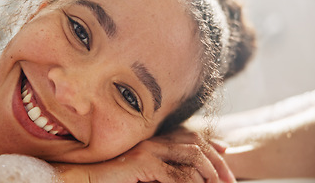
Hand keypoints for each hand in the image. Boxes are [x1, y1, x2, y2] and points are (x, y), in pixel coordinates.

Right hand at [56, 127, 235, 182]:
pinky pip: (176, 175)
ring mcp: (148, 149)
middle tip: (229, 181)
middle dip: (217, 163)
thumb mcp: (143, 173)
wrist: (85, 178)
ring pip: (191, 157)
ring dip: (208, 175)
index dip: (211, 145)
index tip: (226, 155)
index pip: (189, 136)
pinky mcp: (143, 162)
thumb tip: (185, 176)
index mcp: (153, 140)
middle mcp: (153, 140)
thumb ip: (162, 171)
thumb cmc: (112, 178)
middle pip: (196, 144)